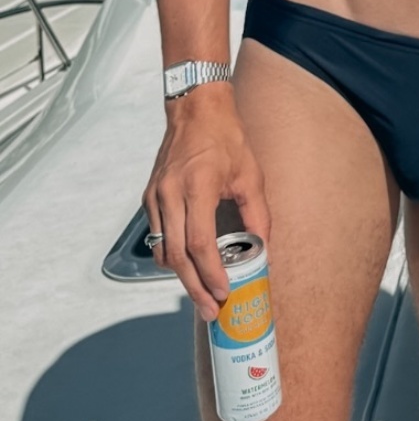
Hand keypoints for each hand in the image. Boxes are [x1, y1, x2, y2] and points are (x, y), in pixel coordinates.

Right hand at [143, 85, 271, 321]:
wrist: (196, 110)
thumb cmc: (225, 139)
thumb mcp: (250, 176)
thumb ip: (258, 216)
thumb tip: (265, 252)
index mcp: (197, 187)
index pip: (200, 244)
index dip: (211, 274)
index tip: (223, 293)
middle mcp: (170, 194)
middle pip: (178, 256)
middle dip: (194, 287)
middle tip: (211, 310)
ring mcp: (156, 196)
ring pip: (164, 250)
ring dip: (182, 276)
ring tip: (202, 293)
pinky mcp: (150, 197)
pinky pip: (159, 237)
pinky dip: (173, 256)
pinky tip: (189, 266)